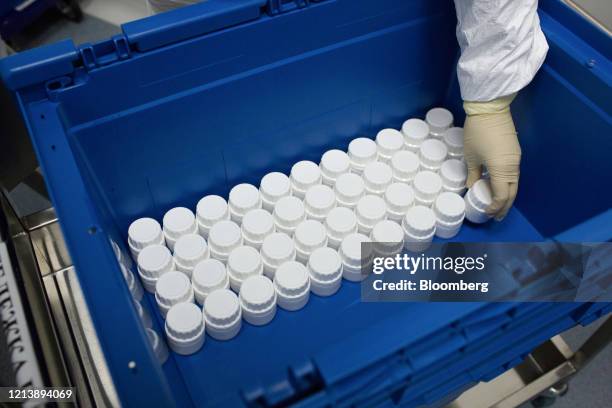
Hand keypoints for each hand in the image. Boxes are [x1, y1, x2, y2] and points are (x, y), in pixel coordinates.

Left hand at [463, 98, 521, 220]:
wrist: (490, 109)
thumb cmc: (477, 132)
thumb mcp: (471, 156)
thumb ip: (473, 174)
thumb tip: (471, 186)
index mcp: (502, 170)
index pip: (501, 196)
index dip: (495, 207)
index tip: (487, 213)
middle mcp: (512, 167)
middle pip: (511, 193)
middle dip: (504, 207)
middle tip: (496, 216)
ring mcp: (515, 159)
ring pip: (514, 183)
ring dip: (506, 196)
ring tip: (497, 205)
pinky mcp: (514, 152)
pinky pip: (513, 174)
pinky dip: (507, 184)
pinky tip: (498, 187)